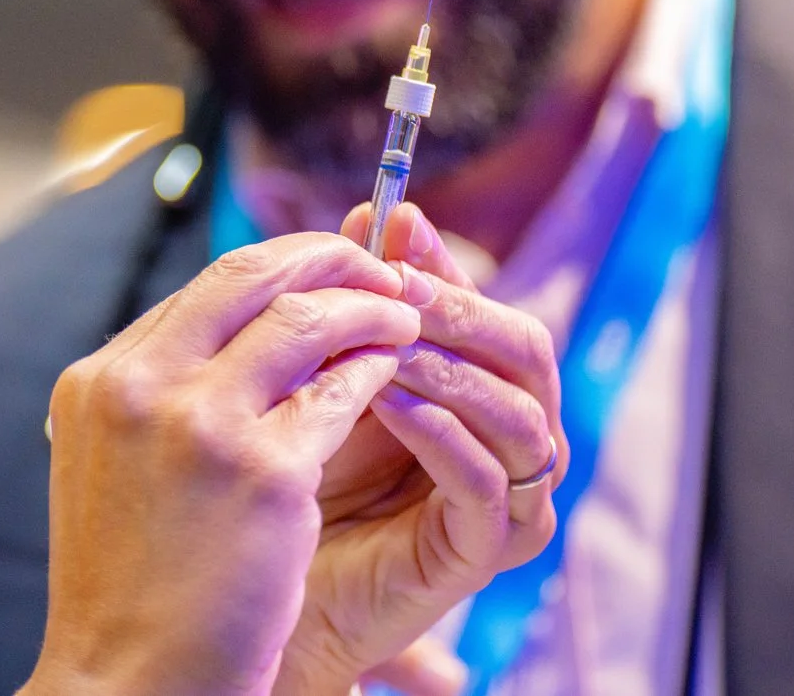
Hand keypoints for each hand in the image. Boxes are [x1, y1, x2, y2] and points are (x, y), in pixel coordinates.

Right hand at [23, 231, 435, 695]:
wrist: (131, 683)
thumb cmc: (134, 588)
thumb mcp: (115, 465)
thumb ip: (161, 395)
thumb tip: (241, 335)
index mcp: (98, 379)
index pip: (201, 288)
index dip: (276, 268)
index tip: (322, 271)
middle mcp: (141, 386)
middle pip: (249, 275)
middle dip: (326, 257)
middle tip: (377, 263)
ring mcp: (201, 426)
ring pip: (305, 320)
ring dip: (367, 306)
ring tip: (406, 314)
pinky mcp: (264, 474)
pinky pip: (342, 391)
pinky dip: (378, 368)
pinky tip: (399, 371)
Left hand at [276, 204, 566, 695]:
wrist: (266, 579)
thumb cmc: (300, 469)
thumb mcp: (331, 367)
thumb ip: (362, 298)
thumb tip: (381, 213)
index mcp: (483, 386)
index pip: (492, 307)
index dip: (448, 263)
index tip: (394, 227)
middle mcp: (511, 436)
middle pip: (527, 351)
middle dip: (461, 309)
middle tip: (396, 285)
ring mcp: (508, 496)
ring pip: (517, 415)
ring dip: (450, 368)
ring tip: (385, 344)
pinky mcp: (486, 549)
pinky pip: (488, 483)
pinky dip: (444, 435)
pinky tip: (391, 404)